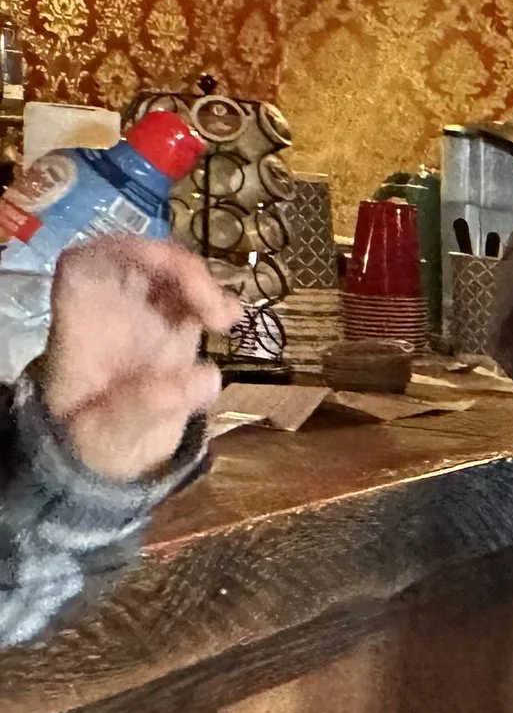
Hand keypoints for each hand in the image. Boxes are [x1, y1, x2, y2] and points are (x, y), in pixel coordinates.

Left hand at [38, 238, 241, 480]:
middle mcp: (112, 310)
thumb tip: (208, 376)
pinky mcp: (177, 330)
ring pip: (173, 274)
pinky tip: (232, 322)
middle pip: (139, 260)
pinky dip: (220, 303)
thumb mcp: (109, 435)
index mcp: (80, 323)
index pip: (87, 263)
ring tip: (225, 321)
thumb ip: (147, 406)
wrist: (113, 460)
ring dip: (204, 284)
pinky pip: (198, 300)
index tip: (164, 270)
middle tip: (210, 304)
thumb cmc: (96, 444)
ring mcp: (147, 317)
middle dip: (179, 267)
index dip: (122, 252)